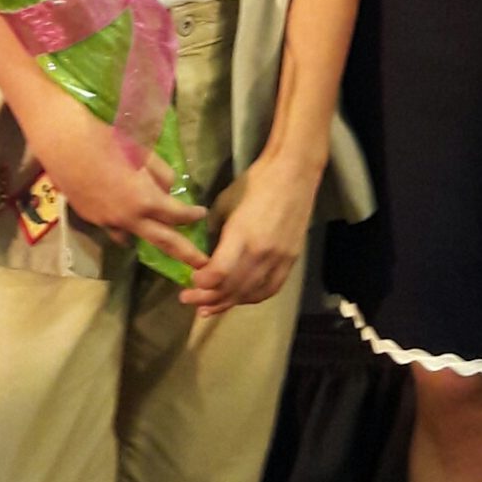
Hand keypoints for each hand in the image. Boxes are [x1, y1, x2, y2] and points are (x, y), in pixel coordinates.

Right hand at [23, 96, 204, 268]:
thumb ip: (162, 174)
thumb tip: (169, 189)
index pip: (177, 216)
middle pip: (162, 241)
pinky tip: (125, 217)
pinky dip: (124, 226)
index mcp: (144, 201)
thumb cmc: (106, 140)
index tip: (202, 214)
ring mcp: (105, 221)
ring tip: (158, 236)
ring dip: (148, 237)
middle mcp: (127, 218)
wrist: (64, 142)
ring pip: (132, 237)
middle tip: (202, 264)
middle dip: (184, 252)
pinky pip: (113, 228)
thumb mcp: (143, 153)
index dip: (193, 215)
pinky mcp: (89, 217)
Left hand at [180, 154, 318, 318]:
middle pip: (232, 288)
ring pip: (250, 293)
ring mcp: (279, 259)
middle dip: (207, 298)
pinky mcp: (291, 260)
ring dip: (227, 303)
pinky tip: (238, 300)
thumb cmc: (256, 182)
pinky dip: (252, 298)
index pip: (219, 272)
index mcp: (242, 234)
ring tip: (208, 308)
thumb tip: (205, 253)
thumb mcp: (225, 203)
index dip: (202, 284)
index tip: (190, 281)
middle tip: (188, 299)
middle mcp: (261, 252)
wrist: (294, 173)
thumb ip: (215, 232)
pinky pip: (270, 289)